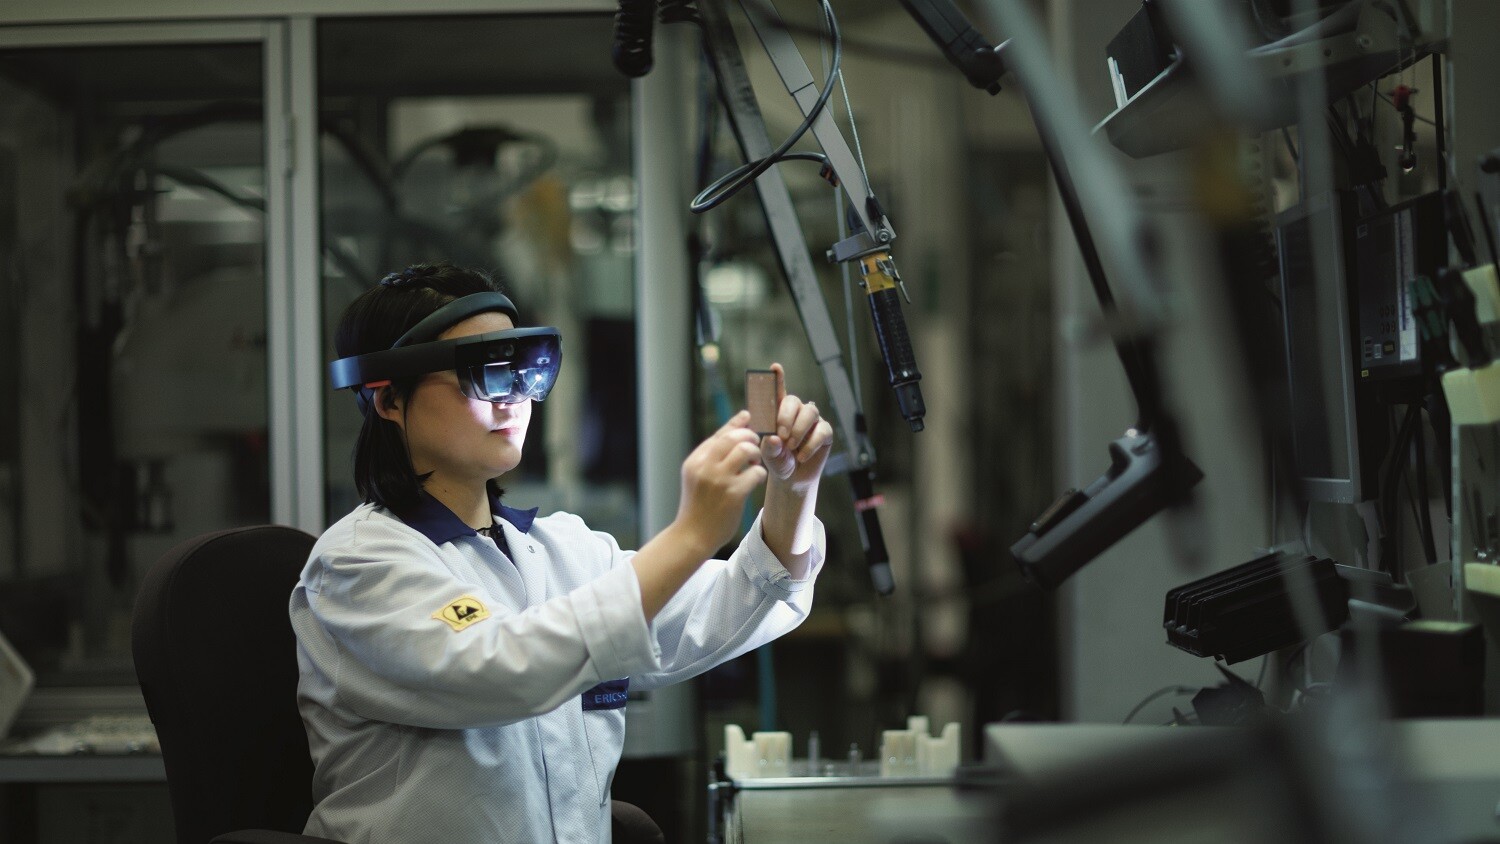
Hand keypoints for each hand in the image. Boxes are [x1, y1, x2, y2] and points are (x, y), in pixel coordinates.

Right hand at [674, 411, 767, 553]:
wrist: (692, 535)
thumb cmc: (699, 505)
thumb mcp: (696, 476)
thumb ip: (711, 456)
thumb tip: (733, 431)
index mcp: (695, 460)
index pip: (720, 433)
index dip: (737, 423)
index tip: (748, 418)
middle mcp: (705, 467)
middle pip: (734, 437)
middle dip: (750, 437)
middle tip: (755, 446)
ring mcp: (719, 480)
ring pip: (746, 450)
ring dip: (756, 454)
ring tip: (754, 464)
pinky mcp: (733, 494)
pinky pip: (756, 473)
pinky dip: (760, 474)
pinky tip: (756, 480)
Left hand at [758, 363, 832, 487]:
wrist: (793, 479)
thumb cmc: (778, 462)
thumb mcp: (769, 456)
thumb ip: (769, 447)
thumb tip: (774, 438)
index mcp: (778, 413)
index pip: (777, 392)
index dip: (777, 378)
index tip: (774, 367)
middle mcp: (796, 412)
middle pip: (794, 401)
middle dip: (786, 417)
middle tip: (781, 436)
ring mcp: (812, 421)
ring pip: (810, 412)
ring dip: (799, 429)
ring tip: (791, 446)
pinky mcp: (825, 432)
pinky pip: (822, 430)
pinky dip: (811, 444)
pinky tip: (802, 456)